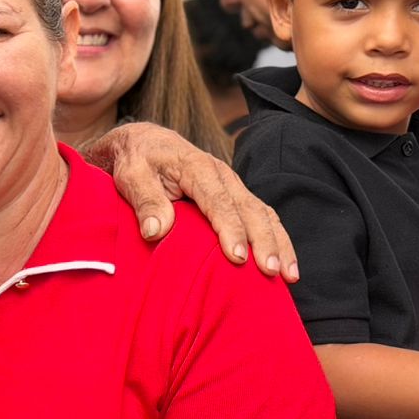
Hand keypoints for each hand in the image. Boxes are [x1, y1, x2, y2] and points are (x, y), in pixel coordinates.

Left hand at [96, 121, 298, 281]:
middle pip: (250, 209)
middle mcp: (222, 175)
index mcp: (197, 167)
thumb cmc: (137, 162)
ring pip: (263, 213)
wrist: (145, 143)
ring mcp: (232, 185)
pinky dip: (276, 238)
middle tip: (271, 271)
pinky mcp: (235, 196)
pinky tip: (283, 262)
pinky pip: (261, 216)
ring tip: (288, 274)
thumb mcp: (131, 177)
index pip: (218, 201)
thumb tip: (155, 230)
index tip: (237, 257)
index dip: (230, 229)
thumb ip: (144, 201)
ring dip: (278, 243)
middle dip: (264, 241)